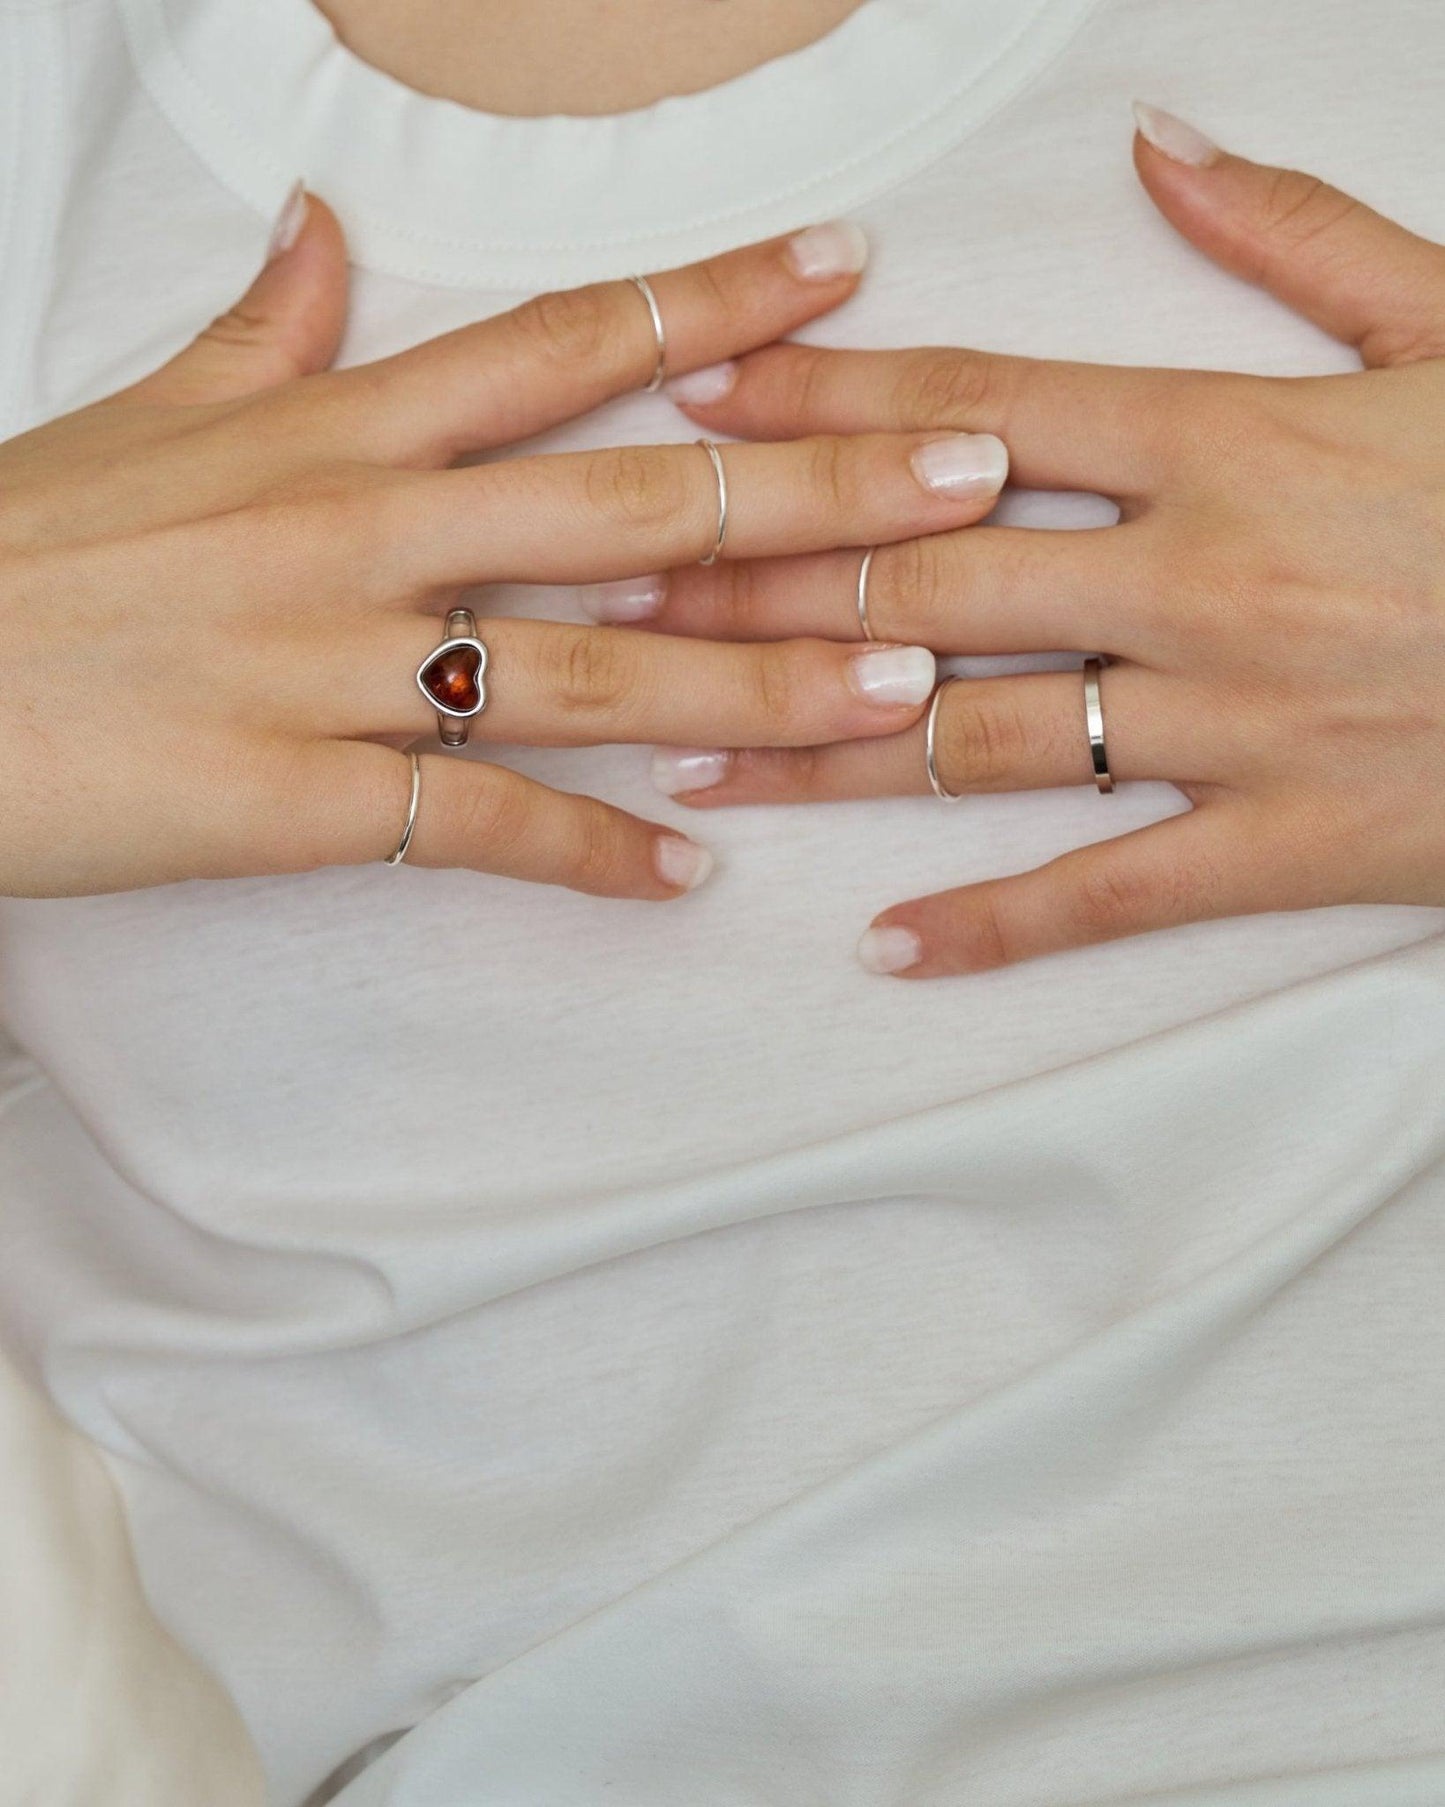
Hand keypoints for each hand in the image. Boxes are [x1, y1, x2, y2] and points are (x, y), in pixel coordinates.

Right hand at [0, 202, 1007, 898]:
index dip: (715, 303)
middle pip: (628, 503)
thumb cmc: (17, 550)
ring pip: (587, 673)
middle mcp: (359, 528)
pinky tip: (688, 880)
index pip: (563, 342)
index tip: (847, 271)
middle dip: (813, 489)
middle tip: (970, 471)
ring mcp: (332, 667)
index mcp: (334, 425)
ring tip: (902, 689)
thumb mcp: (142, 419)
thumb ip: (258, 332)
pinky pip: (476, 826)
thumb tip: (321, 231)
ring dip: (757, 685)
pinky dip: (589, 856)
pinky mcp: (295, 799)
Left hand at [648, 107, 1444, 975]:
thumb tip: (1159, 150)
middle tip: (621, 600)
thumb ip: (1298, 239)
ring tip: (695, 759)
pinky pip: (1111, 892)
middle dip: (764, 586)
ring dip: (825, 750)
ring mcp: (1235, 724)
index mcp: (1230, 439)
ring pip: (983, 737)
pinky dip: (996, 925)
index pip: (976, 413)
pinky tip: (882, 952)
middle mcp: (1200, 581)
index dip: (823, 409)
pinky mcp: (1286, 843)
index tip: (699, 411)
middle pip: (930, 580)